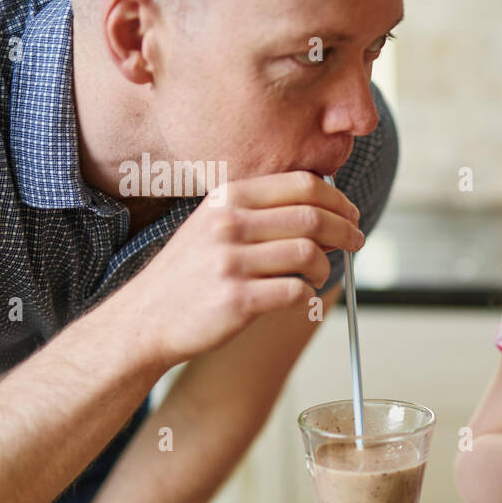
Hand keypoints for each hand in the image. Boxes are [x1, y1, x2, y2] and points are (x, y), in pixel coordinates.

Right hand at [119, 172, 363, 368]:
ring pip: (309, 253)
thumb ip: (263, 212)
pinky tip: (301, 296)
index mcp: (228, 198)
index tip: (351, 214)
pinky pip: (296, 291)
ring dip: (326, 266)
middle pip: (313, 217)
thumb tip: (327, 211)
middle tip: (357, 242)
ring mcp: (231, 261)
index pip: (302, 185)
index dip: (338, 200)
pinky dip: (308, 295)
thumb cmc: (190, 273)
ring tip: (319, 275)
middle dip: (346, 230)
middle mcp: (229, 224)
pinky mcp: (237, 299)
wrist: (145, 318)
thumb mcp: (215, 225)